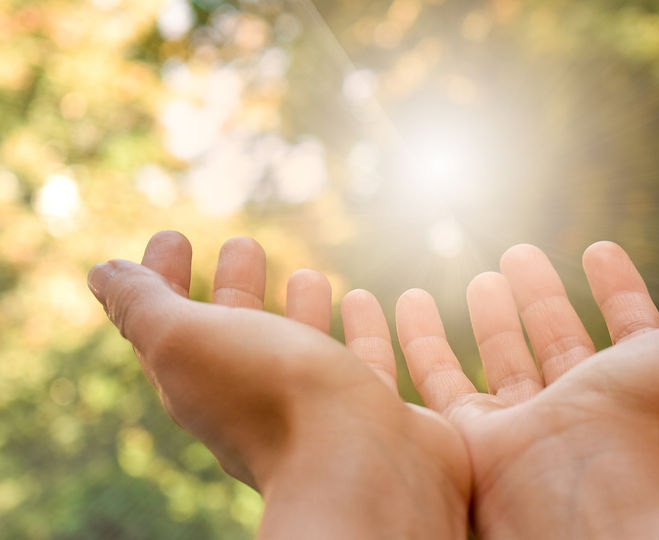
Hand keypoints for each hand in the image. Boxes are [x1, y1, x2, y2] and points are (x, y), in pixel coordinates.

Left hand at [88, 231, 469, 538]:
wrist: (367, 472)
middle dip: (237, 288)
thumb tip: (102, 274)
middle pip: (243, 338)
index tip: (172, 237)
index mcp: (208, 385)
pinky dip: (378, 329)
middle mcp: (266, 402)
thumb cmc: (272, 400)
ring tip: (310, 274)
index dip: (162, 279)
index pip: (172, 325)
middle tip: (244, 244)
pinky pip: (378, 363)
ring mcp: (328, 412)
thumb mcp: (186, 342)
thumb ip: (144, 307)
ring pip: (312, 352)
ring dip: (306, 309)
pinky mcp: (387, 415)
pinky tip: (405, 301)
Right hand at [394, 242, 658, 538]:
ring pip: (502, 358)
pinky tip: (407, 298)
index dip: (620, 288)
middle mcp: (582, 409)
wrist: (584, 489)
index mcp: (640, 390)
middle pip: (559, 340)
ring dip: (492, 314)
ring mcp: (525, 424)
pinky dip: (419, 339)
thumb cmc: (654, 419)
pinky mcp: (470, 435)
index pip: (629, 327)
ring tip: (483, 274)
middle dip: (545, 296)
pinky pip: (436, 380)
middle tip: (522, 253)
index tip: (600, 249)